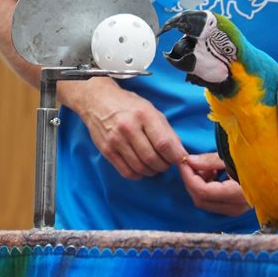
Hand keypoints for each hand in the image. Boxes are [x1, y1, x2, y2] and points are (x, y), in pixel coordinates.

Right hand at [65, 79, 186, 179]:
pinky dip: (138, 175)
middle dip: (164, 166)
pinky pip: (126, 171)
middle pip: (152, 158)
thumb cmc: (128, 105)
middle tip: (166, 163)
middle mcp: (128, 127)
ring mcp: (116, 140)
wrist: (98, 101)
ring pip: (140, 167)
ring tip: (154, 166)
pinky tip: (141, 169)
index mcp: (143, 114)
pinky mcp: (106, 150)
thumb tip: (179, 152)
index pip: (164, 143)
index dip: (175, 156)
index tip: (179, 159)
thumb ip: (165, 130)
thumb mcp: (150, 110)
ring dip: (152, 171)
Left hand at [179, 153, 250, 215]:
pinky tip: (213, 173)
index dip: (189, 177)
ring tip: (206, 167)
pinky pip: (213, 201)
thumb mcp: (232, 156)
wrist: (277, 166)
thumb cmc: (257, 158)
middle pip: (201, 200)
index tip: (184, 162)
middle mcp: (238, 206)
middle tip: (191, 164)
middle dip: (191, 181)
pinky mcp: (234, 207)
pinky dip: (207, 187)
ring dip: (199, 184)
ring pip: (205, 202)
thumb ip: (208, 161)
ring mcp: (236, 209)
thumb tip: (188, 161)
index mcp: (239, 193)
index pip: (204, 191)